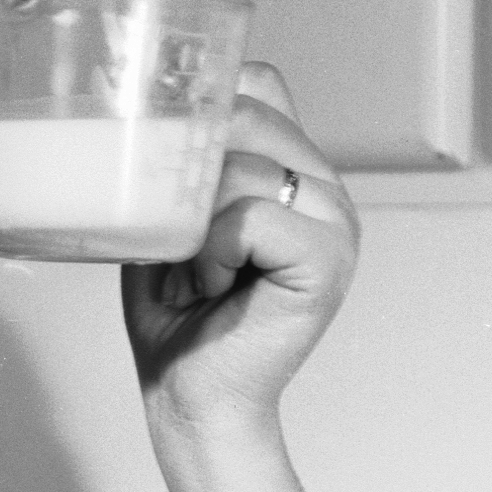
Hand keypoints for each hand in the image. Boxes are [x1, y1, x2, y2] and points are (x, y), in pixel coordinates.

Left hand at [121, 62, 359, 460]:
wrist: (190, 405)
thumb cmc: (177, 324)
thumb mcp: (169, 224)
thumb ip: (183, 164)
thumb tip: (156, 102)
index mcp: (296, 173)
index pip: (259, 86)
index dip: (206, 108)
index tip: (167, 160)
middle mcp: (325, 189)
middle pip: (250, 115)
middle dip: (191, 167)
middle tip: (172, 233)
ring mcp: (336, 221)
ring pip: (245, 168)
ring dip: (195, 224)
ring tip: (197, 275)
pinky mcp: (327, 258)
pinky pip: (249, 217)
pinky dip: (211, 251)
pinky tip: (211, 286)